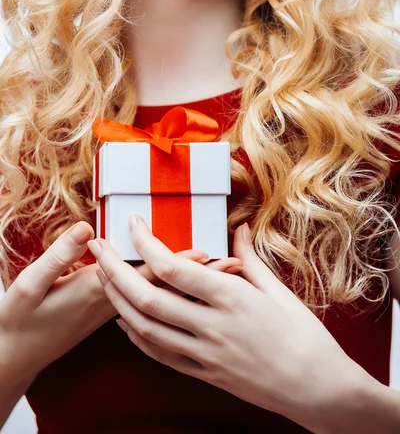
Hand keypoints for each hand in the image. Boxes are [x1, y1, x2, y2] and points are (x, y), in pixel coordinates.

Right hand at [0, 219, 241, 384]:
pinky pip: (152, 315)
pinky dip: (172, 304)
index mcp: (97, 296)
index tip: (206, 250)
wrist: (14, 354)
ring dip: (193, 290)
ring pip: (164, 304)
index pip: (148, 277)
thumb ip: (59, 256)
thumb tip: (85, 232)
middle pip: (167, 291)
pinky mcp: (108, 319)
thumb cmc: (19, 319)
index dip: (177, 262)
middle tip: (234, 263)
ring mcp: (113, 317)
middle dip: (200, 277)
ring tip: (223, 277)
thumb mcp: (30, 284)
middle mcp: (114, 309)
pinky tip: (183, 298)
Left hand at [89, 214, 366, 431]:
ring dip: (118, 302)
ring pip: (146, 328)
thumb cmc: (304, 337)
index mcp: (232, 298)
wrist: (318, 391)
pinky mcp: (205, 374)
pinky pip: (161, 355)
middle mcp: (212, 326)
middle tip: (98, 248)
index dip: (146, 243)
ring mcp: (205, 354)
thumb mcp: (279, 291)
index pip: (174, 267)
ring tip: (103, 279)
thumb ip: (250, 259)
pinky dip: (138, 336)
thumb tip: (238, 228)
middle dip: (115, 270)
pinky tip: (125, 321)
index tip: (133, 223)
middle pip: (148, 298)